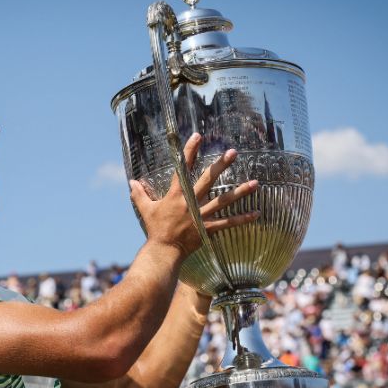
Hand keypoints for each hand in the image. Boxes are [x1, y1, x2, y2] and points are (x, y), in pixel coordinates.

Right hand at [129, 133, 258, 258]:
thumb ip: (139, 194)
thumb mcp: (145, 209)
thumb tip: (131, 182)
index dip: (189, 151)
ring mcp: (201, 216)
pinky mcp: (208, 229)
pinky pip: (228, 223)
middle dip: (220, 165)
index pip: (182, 168)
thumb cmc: (155, 229)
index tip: (197, 136)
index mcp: (176, 195)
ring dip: (240, 192)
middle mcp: (190, 202)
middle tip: (233, 152)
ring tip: (255, 183)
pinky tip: (256, 213)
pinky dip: (242, 219)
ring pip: (223, 201)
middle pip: (207, 180)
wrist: (163, 250)